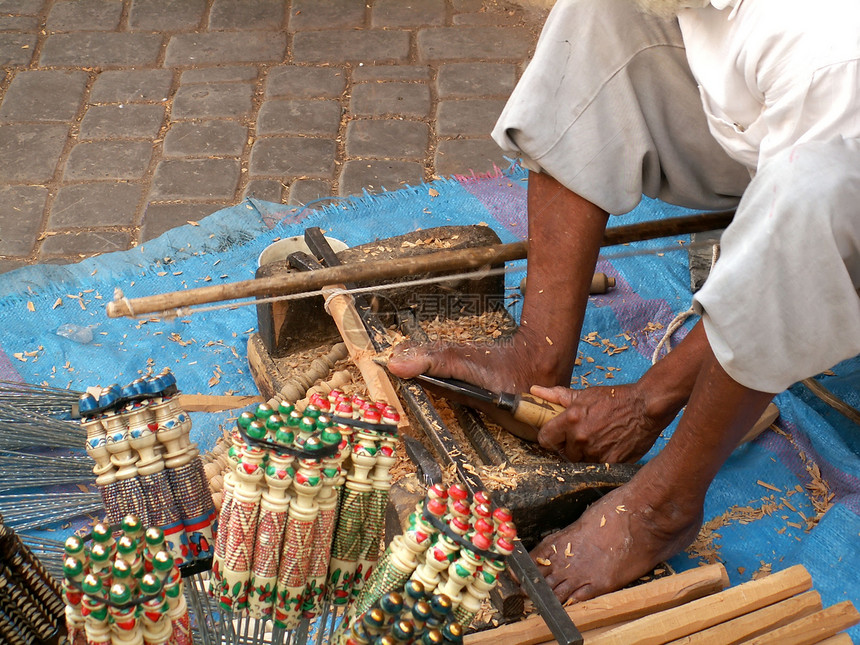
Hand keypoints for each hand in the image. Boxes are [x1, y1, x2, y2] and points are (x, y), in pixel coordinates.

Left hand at [532, 383, 664, 462]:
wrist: (645, 406)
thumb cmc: (615, 398)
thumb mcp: (584, 394)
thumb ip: (557, 396)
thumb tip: (535, 390)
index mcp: (570, 420)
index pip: (545, 439)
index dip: (550, 438)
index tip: (557, 437)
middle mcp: (580, 438)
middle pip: (564, 453)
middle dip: (570, 447)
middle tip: (584, 437)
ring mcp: (596, 452)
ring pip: (580, 462)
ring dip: (586, 455)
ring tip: (598, 442)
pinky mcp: (611, 462)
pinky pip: (597, 468)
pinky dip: (601, 461)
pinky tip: (609, 449)